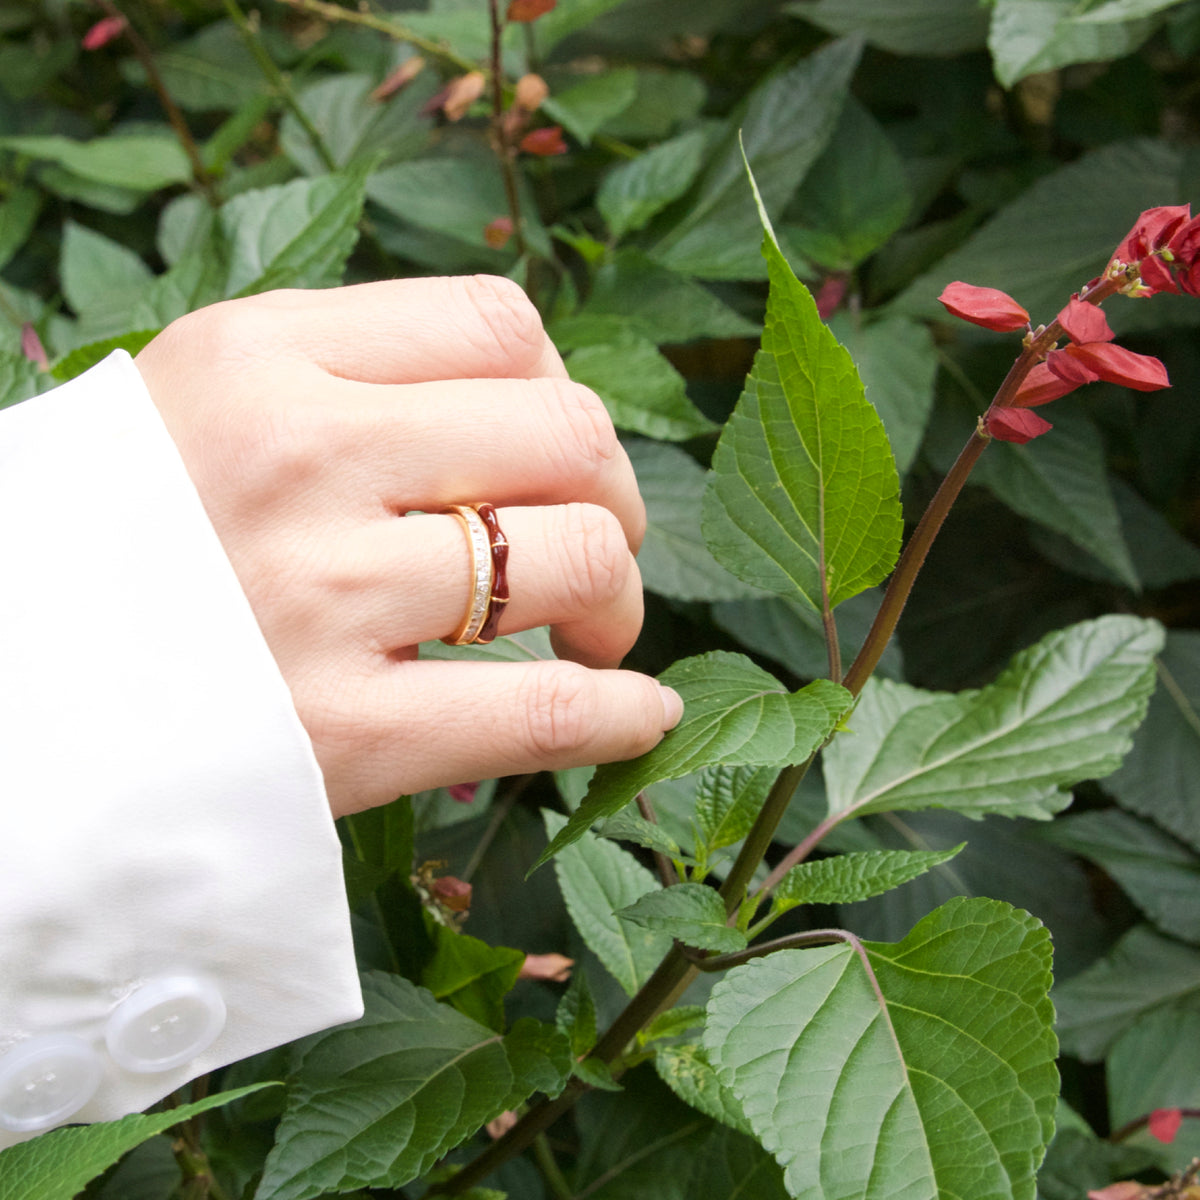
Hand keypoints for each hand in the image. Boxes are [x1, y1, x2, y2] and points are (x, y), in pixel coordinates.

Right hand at [135, 275, 681, 816]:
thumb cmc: (115, 552)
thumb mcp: (192, 408)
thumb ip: (340, 380)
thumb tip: (518, 398)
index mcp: (262, 358)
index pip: (498, 321)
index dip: (561, 391)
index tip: (557, 457)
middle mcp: (299, 460)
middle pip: (568, 435)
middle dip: (616, 495)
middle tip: (602, 550)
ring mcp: (319, 599)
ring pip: (577, 560)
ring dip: (620, 602)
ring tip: (598, 637)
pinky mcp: (335, 737)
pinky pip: (541, 712)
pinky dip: (619, 713)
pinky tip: (637, 714)